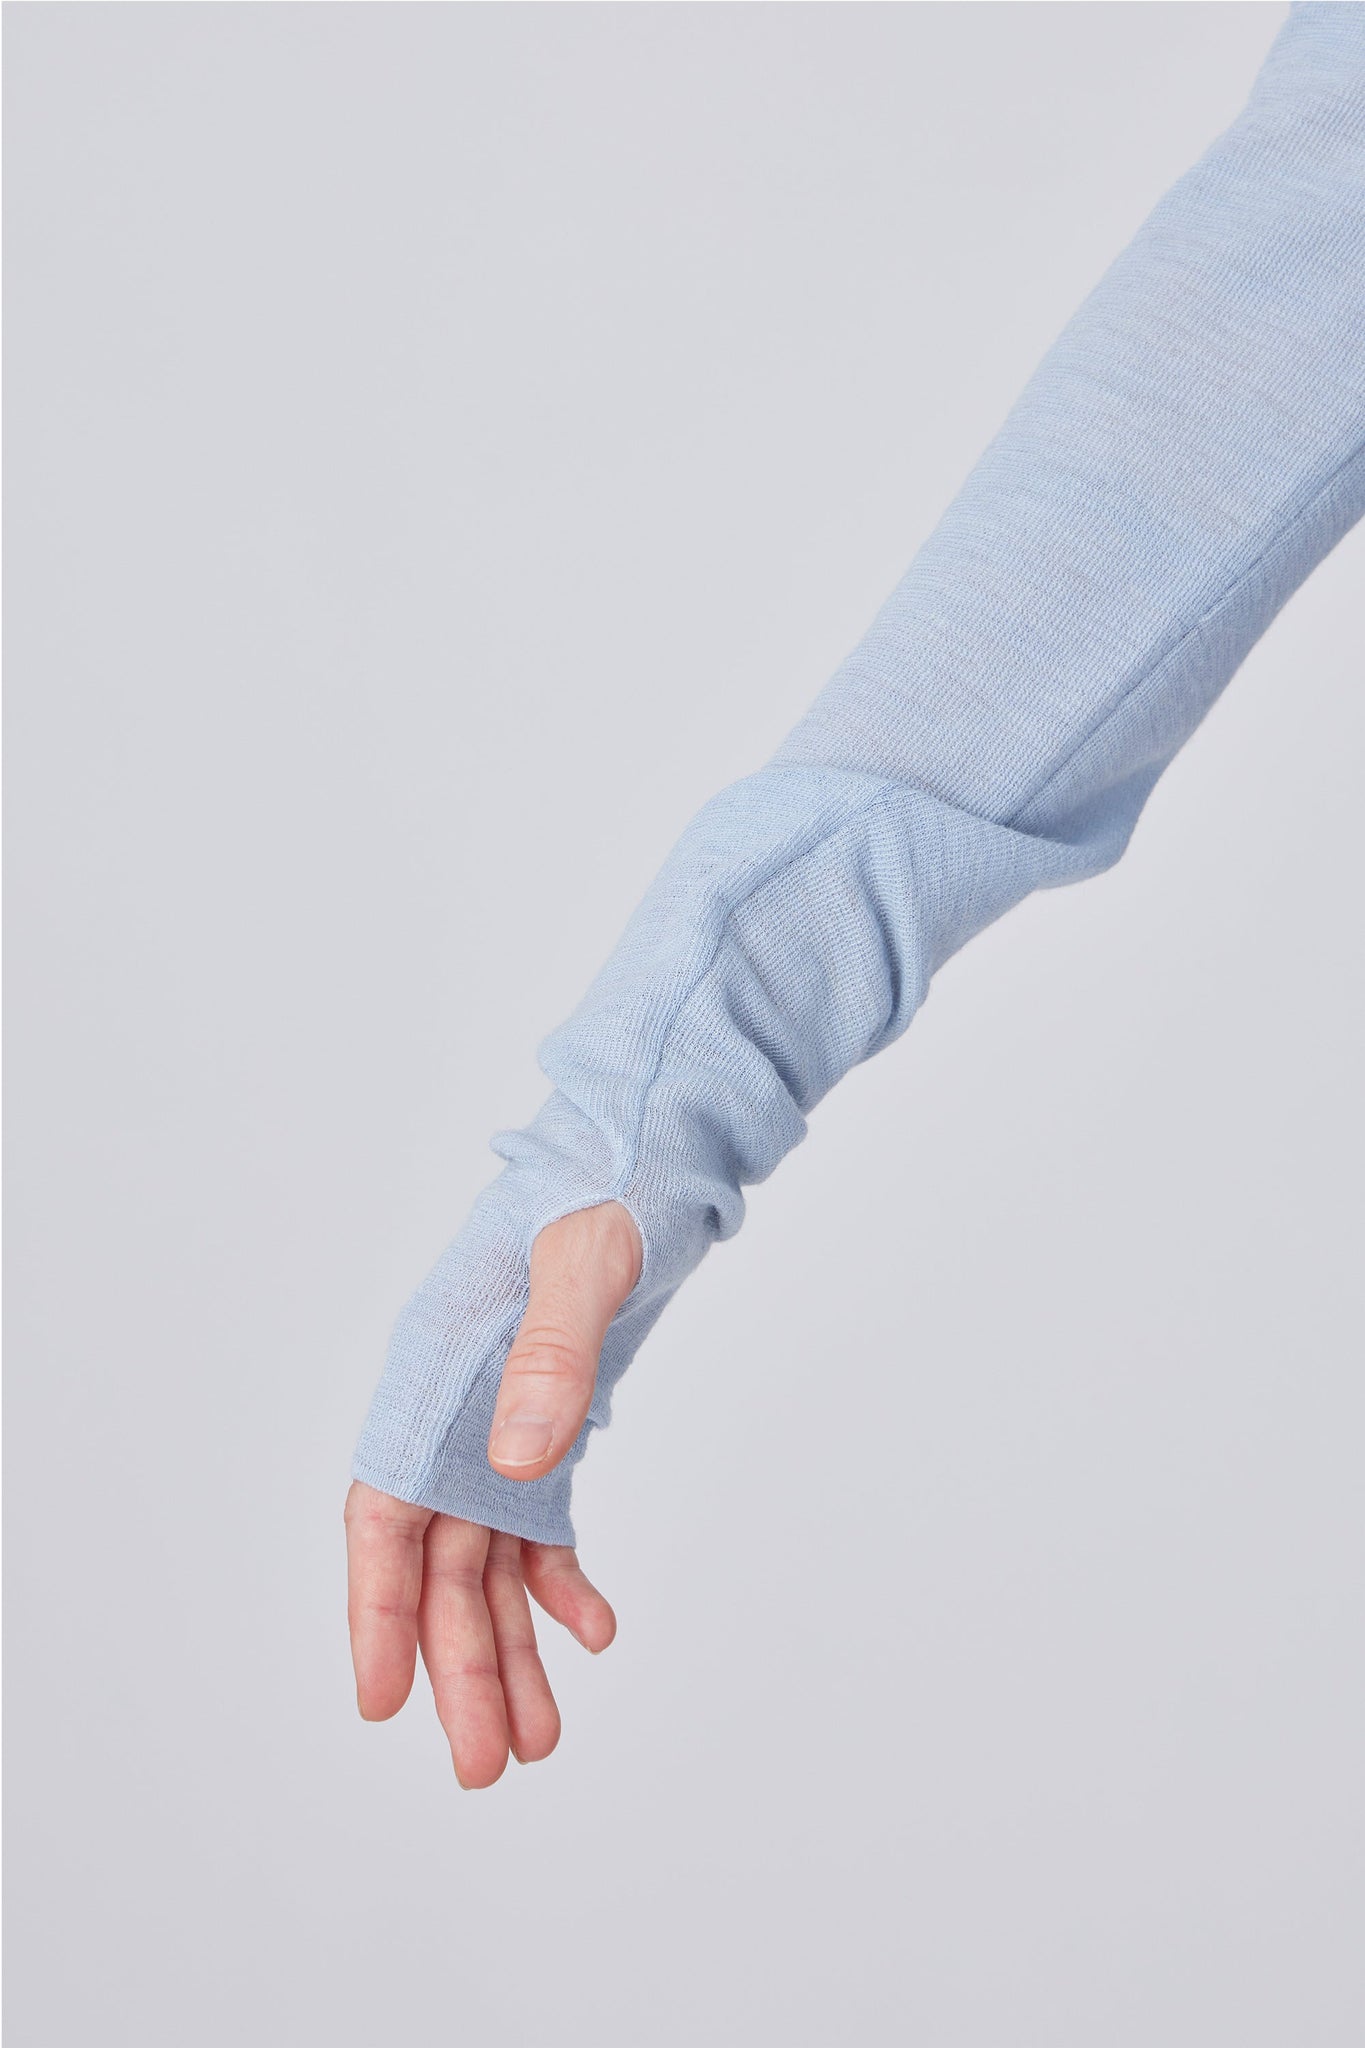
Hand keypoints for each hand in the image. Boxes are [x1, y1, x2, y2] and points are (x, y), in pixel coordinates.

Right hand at [345, 1201, 641, 1785]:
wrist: (649, 1151)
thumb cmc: (605, 1189)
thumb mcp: (583, 1263)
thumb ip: (549, 1356)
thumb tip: (516, 1464)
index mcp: (433, 1370)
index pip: (386, 1509)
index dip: (378, 1607)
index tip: (382, 1699)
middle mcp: (454, 1410)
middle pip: (439, 1560)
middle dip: (456, 1666)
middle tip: (484, 1769)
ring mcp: (499, 1423)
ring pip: (486, 1562)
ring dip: (508, 1650)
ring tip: (535, 1743)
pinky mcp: (549, 1425)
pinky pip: (537, 1529)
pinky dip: (560, 1585)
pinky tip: (596, 1632)